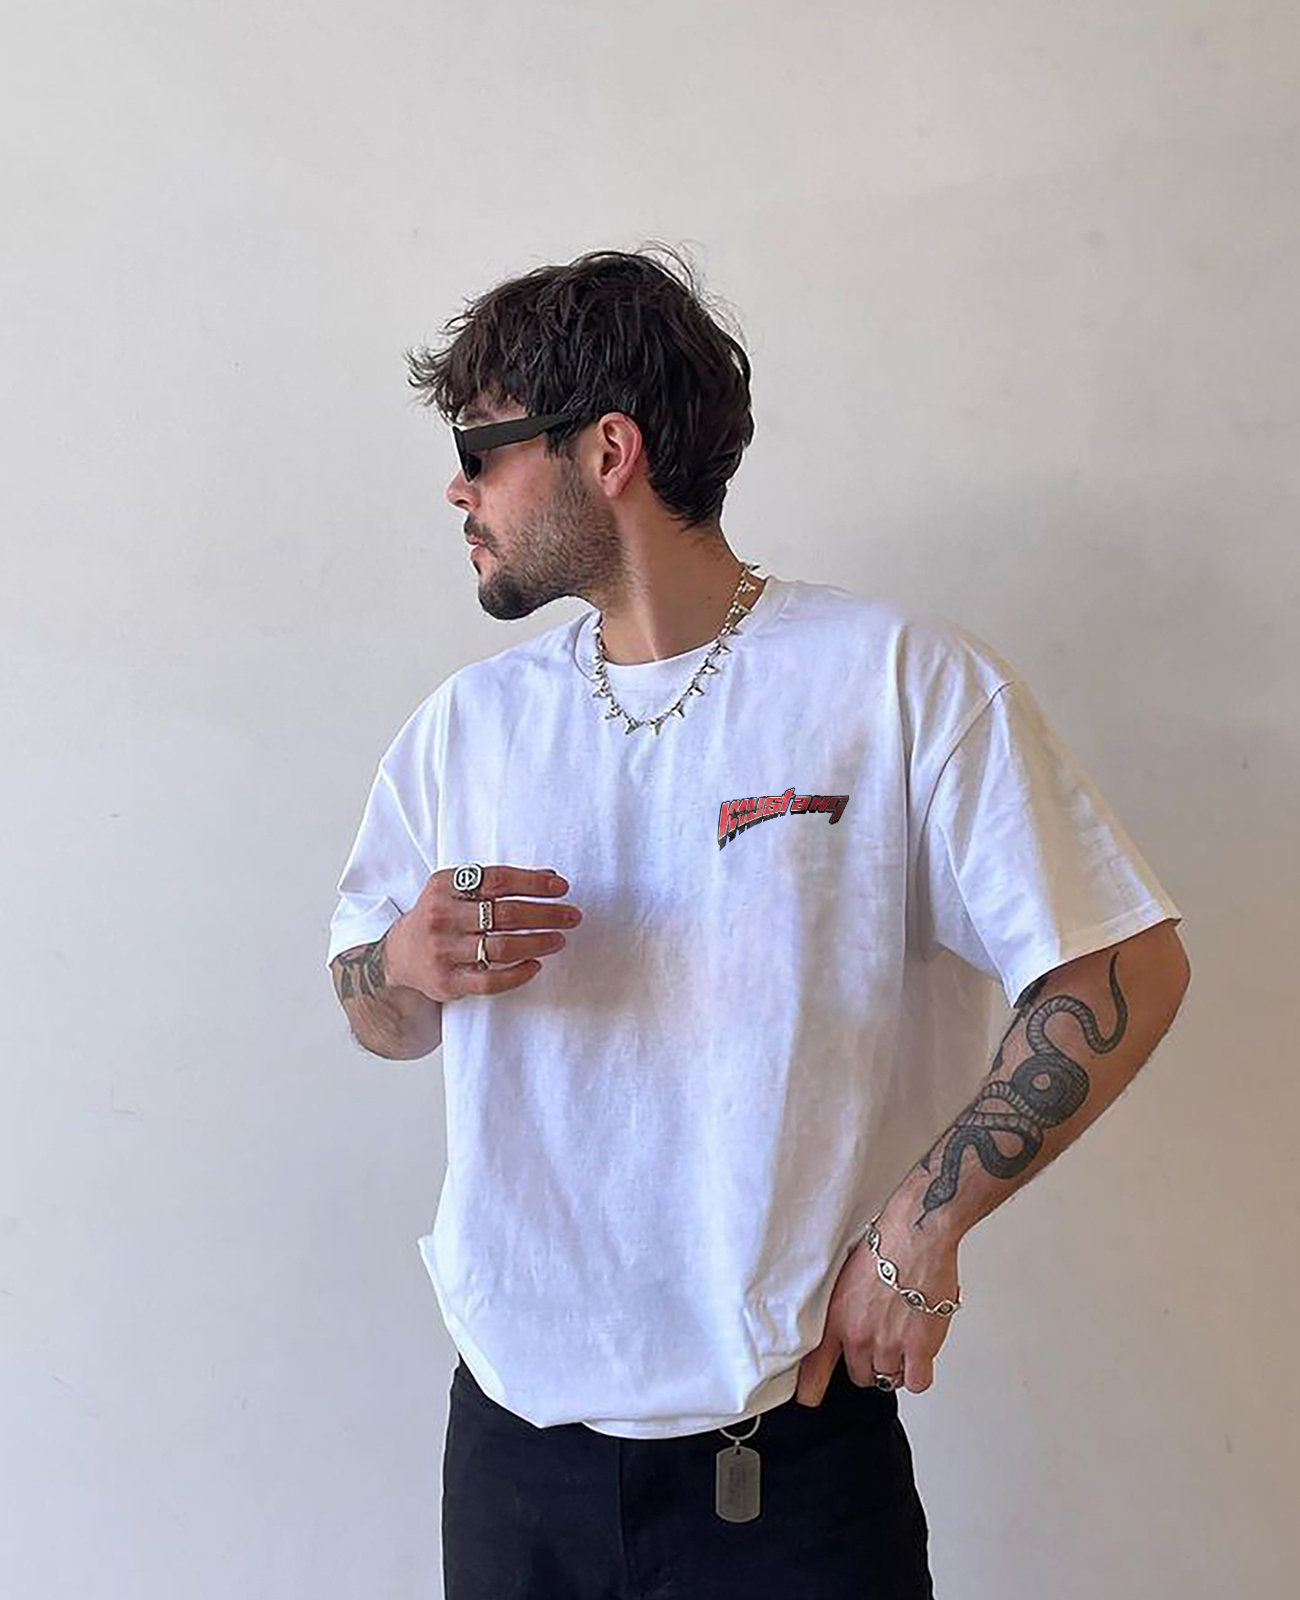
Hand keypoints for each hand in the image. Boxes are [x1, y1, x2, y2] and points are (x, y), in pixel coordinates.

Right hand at [384, 864, 580, 1002]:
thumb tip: (550, 879)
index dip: (533, 884)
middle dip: (546, 914)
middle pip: (504, 914)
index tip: (561, 888)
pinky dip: (519, 973)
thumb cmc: (441, 916)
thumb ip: (497, 883)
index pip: (497, 880)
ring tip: (559, 939)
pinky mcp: (447, 981)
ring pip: (502, 947)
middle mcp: (441, 916)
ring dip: (538, 943)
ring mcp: (443, 950)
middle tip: (571, 916)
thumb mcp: (457, 890)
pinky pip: (492, 981)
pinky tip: (536, 965)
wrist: (399, 955)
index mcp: (444, 885)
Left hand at [794, 1214, 960, 1400]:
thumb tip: (844, 1333)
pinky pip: (917, 1382)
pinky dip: (919, 1373)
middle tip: (882, 1339)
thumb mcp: (843, 1280)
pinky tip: (920, 1353)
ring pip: (890, 1378)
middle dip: (870, 1363)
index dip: (810, 1390)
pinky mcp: (918, 1347)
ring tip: (903, 1334)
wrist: (914, 1235)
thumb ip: (840, 1313)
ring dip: (897, 1364)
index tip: (808, 1399)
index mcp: (835, 1319)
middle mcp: (858, 1336)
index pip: (813, 1368)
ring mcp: (888, 1344)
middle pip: (860, 1376)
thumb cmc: (883, 1247)